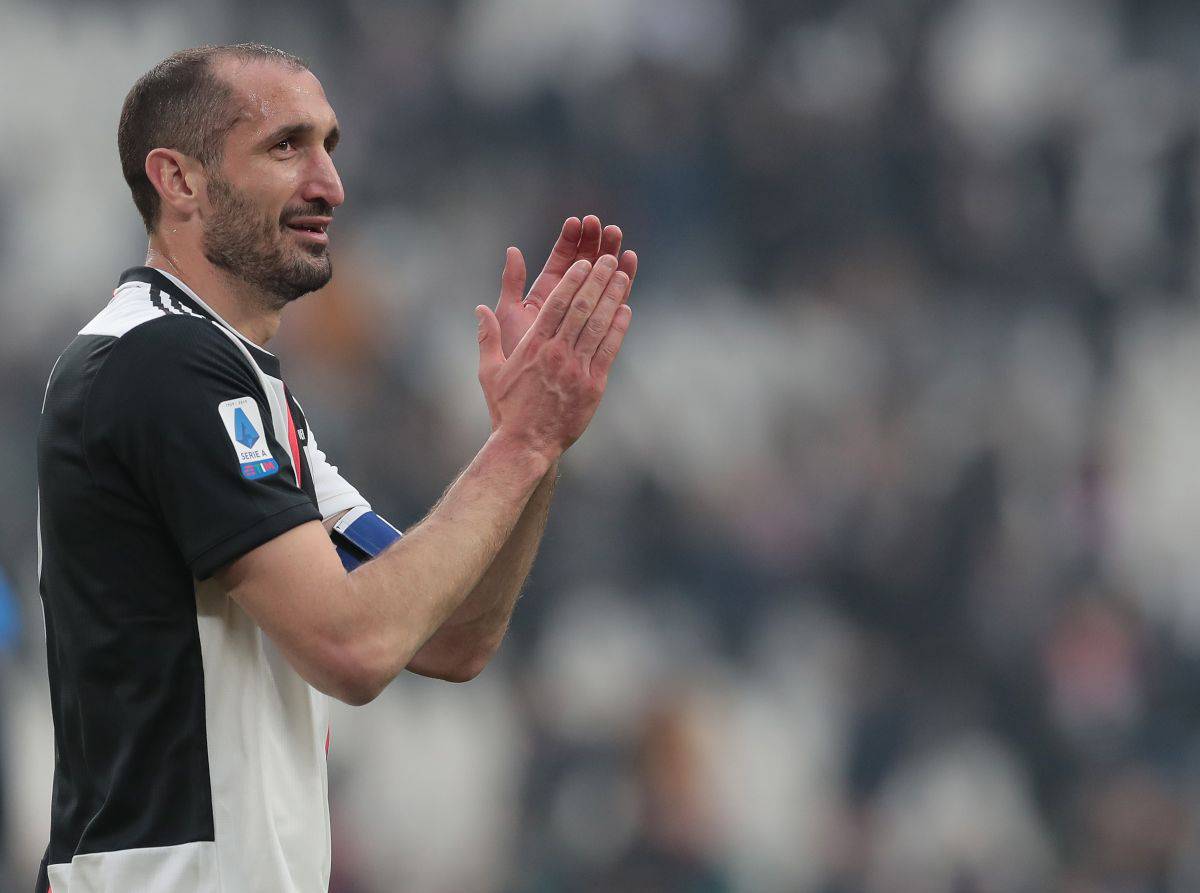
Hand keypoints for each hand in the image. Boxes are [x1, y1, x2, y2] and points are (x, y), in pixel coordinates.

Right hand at [475, 255, 633, 457]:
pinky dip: (618, 328)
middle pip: (581, 308)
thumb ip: (487, 337)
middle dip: (597, 280)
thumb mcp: (490, 371)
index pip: (556, 304)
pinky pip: (608, 350)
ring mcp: (577, 369)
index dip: (573, 280)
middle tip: (609, 259)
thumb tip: (480, 309)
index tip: (584, 263)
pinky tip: (625, 310)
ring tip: (621, 276)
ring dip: (612, 297)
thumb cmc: (507, 408)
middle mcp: (556, 353)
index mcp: (533, 346)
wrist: (526, 444)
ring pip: (598, 325)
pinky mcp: (593, 386)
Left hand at [495, 215, 637, 357]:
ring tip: (619, 237)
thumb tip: (513, 250)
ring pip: (601, 283)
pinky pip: (612, 306)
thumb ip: (512, 283)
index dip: (569, 241)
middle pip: (584, 267)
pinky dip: (621, 287)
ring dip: (611, 259)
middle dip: (594, 244)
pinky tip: (628, 267)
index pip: (560, 261)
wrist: (530, 401)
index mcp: (544, 297)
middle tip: (606, 226)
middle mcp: (566, 305)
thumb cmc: (515, 356)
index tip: (577, 221)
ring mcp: (584, 319)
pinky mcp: (599, 336)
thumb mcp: (510, 315)